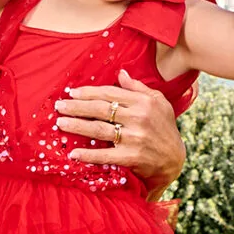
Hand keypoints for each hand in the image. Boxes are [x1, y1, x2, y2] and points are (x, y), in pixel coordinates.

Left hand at [55, 70, 184, 191]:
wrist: (174, 160)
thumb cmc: (164, 128)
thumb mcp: (158, 102)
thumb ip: (138, 88)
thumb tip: (120, 73)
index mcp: (143, 102)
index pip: (110, 93)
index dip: (89, 93)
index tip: (72, 93)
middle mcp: (139, 117)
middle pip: (101, 109)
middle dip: (77, 107)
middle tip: (59, 106)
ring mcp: (135, 138)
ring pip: (99, 129)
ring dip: (77, 126)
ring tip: (60, 123)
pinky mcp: (132, 157)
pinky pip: (105, 155)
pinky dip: (88, 155)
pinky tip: (73, 154)